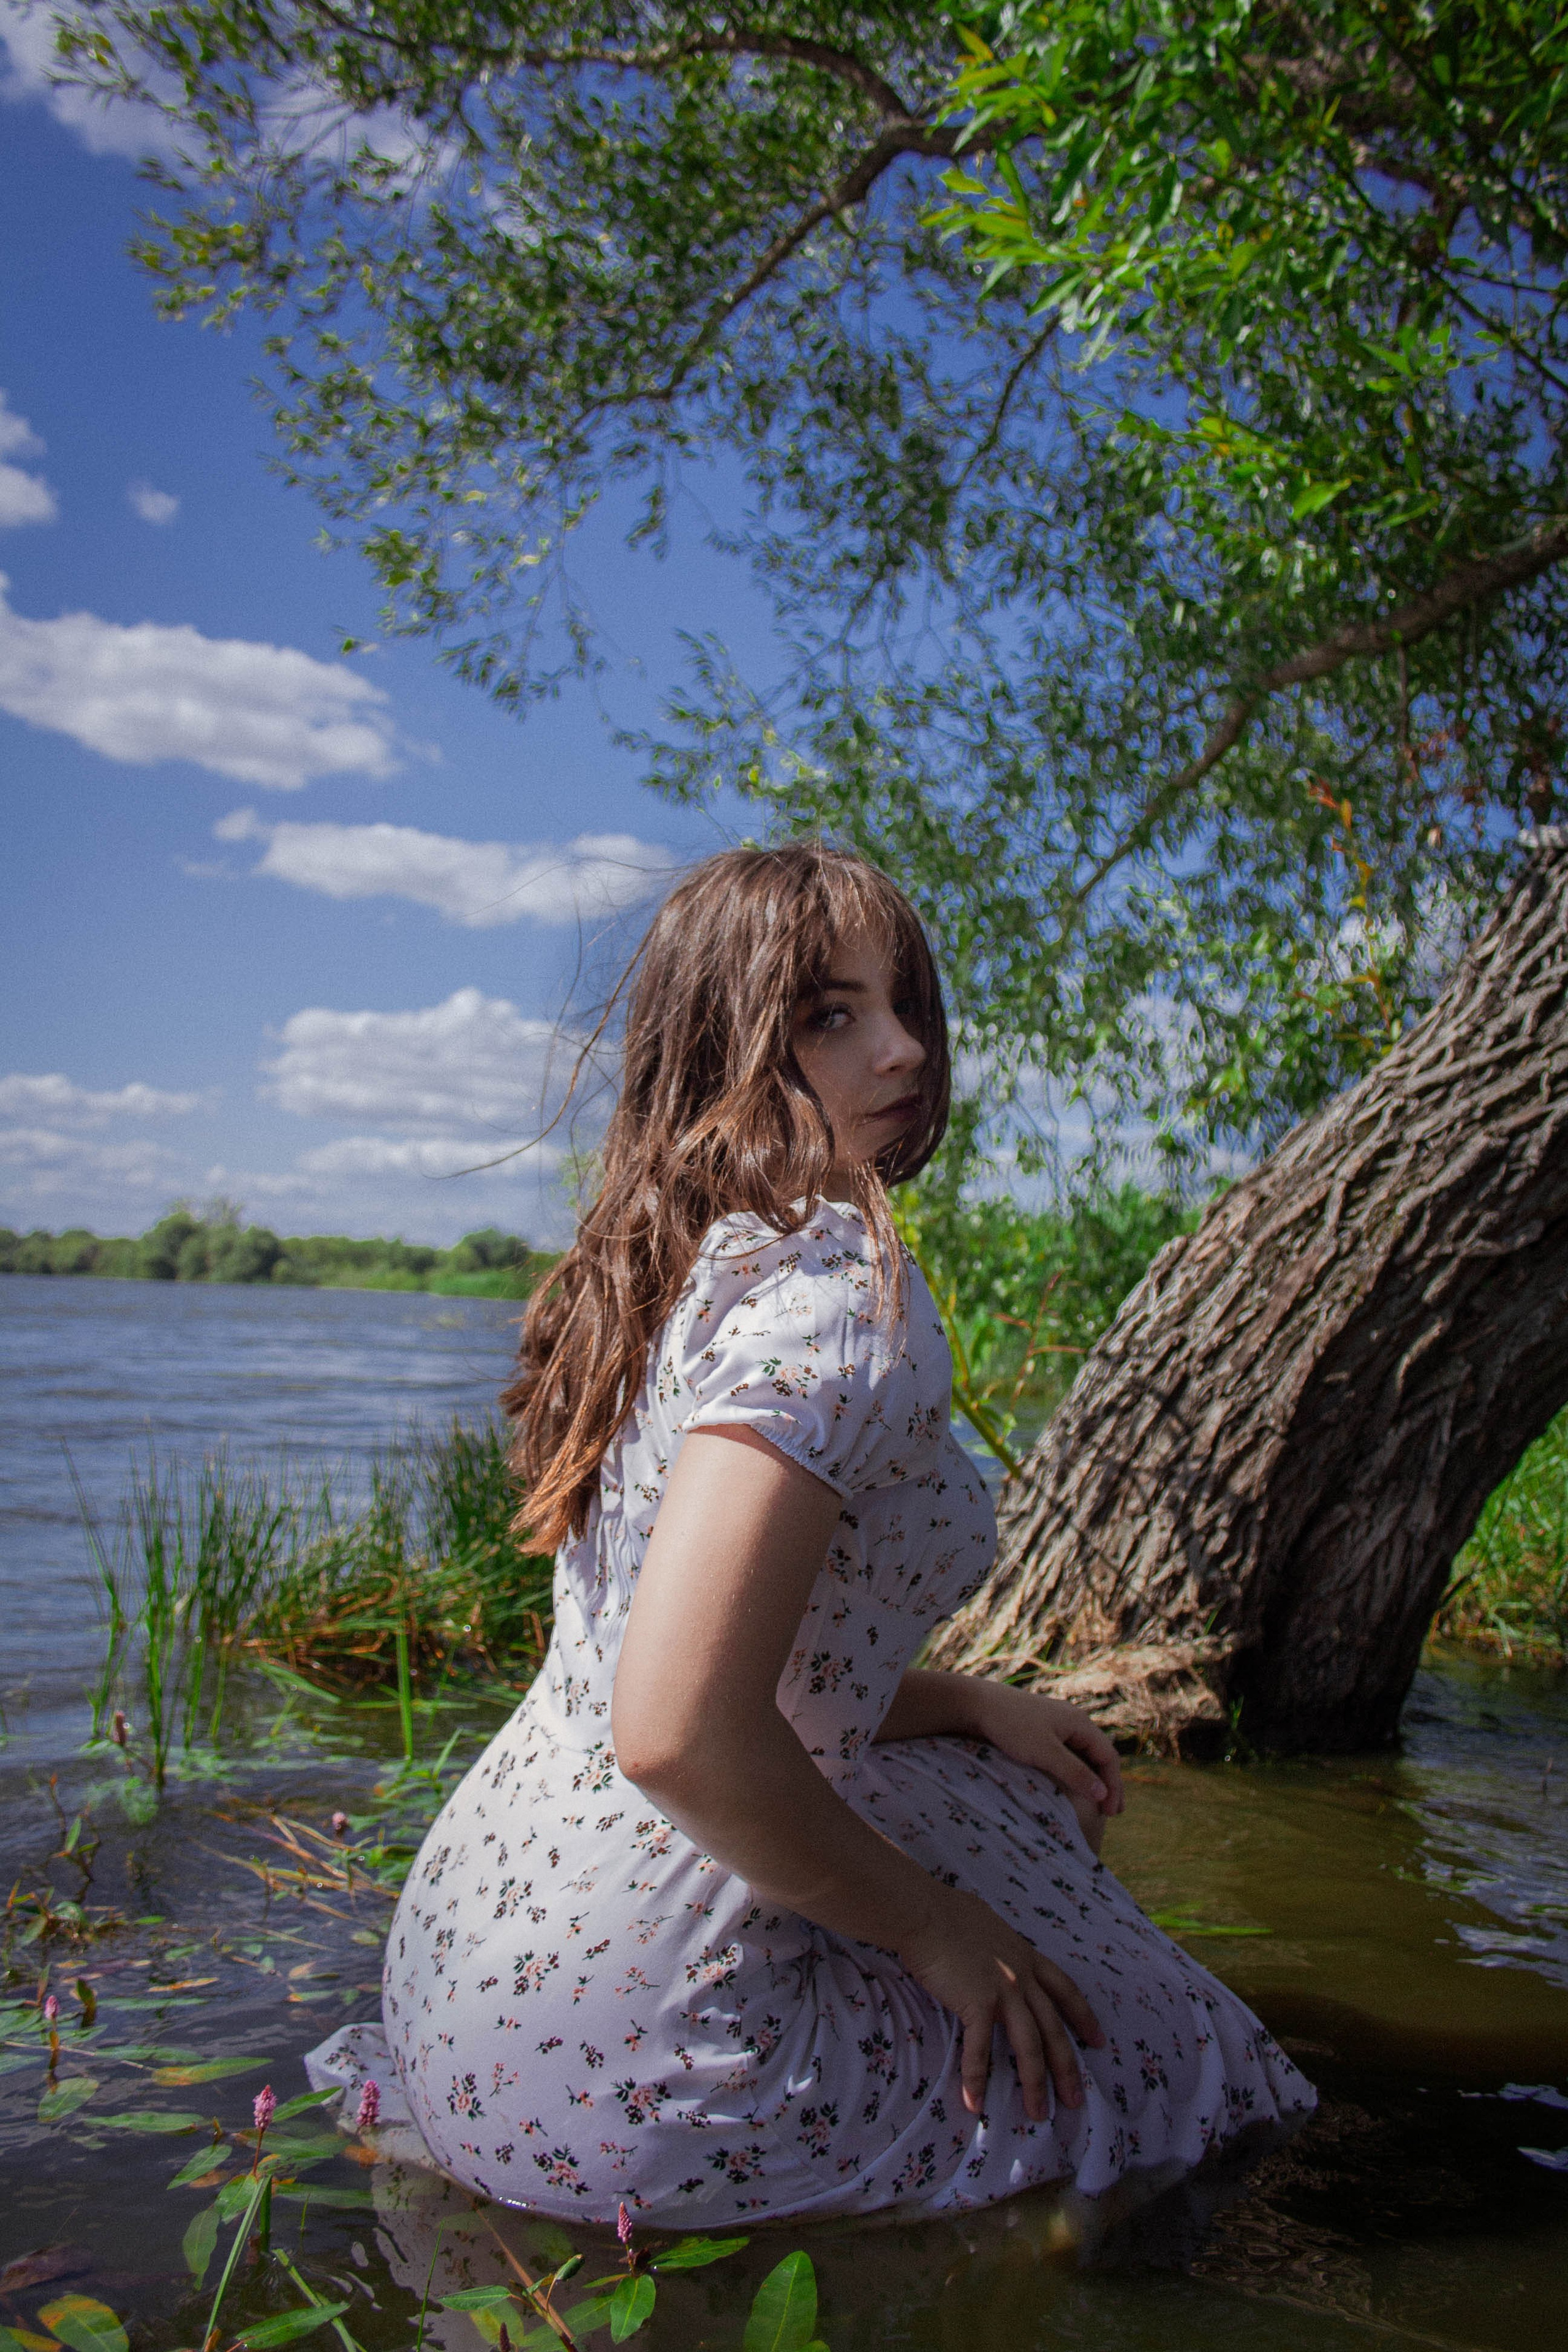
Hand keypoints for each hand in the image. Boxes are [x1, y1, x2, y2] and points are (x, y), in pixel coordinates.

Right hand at [901, 1885, 1104, 2120]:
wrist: (923, 1912)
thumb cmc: (946, 1912)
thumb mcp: (988, 1925)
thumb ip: (1000, 1945)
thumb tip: (994, 1947)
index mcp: (1026, 1956)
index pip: (1065, 1991)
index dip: (1083, 2017)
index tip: (1098, 2041)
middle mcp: (1022, 1976)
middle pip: (1053, 2029)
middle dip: (1068, 2068)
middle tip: (1076, 2100)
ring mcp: (1003, 1990)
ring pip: (1029, 2046)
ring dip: (1035, 2084)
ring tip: (1037, 2114)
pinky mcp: (977, 2002)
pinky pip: (980, 2049)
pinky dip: (977, 2078)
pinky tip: (975, 2102)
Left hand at [969, 1684, 1125, 1819]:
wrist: (977, 1704)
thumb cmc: (1012, 1726)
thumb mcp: (1045, 1753)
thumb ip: (1075, 1772)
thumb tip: (1103, 1793)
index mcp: (1080, 1723)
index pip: (1109, 1757)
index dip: (1114, 1786)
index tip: (1112, 1813)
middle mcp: (1073, 1721)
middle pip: (1100, 1755)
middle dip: (1108, 1783)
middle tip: (1113, 1812)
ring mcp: (1058, 1724)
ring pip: (1084, 1754)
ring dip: (1092, 1778)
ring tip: (1096, 1803)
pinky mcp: (1042, 1729)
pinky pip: (1068, 1752)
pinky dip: (1076, 1770)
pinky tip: (1072, 1785)